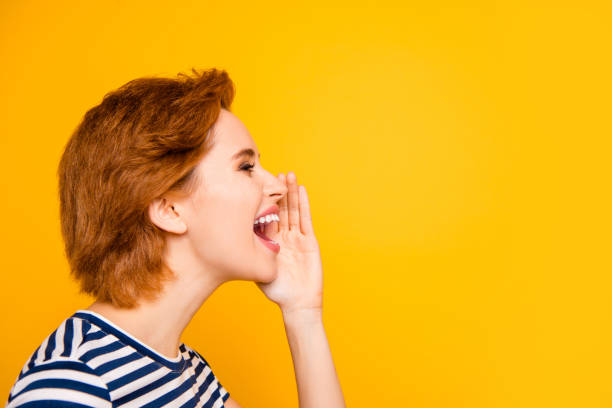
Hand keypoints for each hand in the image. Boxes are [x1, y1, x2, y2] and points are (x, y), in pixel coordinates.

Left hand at [256, 171, 323, 313]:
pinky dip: (303, 204)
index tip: (257, 184)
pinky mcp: (310, 241)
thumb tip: (232, 236)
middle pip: (281, 209)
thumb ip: (251, 253)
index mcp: (270, 242)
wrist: (297, 303)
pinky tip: (301, 190)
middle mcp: (284, 237)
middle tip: (274, 171)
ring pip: (293, 210)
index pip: (266, 216)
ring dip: (291, 192)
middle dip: (278, 191)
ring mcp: (297, 238)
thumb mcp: (259, 268)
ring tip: (288, 174)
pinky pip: (305, 219)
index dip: (263, 200)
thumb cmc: (277, 291)